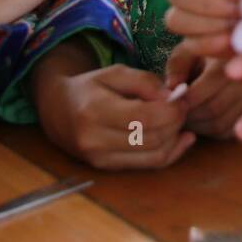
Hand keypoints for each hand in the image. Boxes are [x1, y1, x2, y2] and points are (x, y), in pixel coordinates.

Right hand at [32, 63, 195, 169]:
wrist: (58, 111)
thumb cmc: (90, 88)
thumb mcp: (115, 73)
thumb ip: (145, 81)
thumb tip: (173, 97)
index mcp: (95, 111)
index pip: (145, 117)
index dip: (172, 109)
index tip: (181, 97)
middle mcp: (94, 140)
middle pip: (153, 137)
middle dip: (176, 122)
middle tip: (183, 107)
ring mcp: (100, 158)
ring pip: (155, 155)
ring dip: (175, 138)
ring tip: (178, 120)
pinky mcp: (107, 168)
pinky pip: (148, 165)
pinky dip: (170, 153)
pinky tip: (182, 139)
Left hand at [170, 56, 241, 139]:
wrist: (240, 54)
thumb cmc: (209, 53)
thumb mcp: (191, 50)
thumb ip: (177, 65)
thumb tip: (171, 87)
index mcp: (227, 62)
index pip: (199, 93)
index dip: (181, 103)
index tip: (172, 103)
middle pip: (211, 110)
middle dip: (190, 117)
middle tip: (177, 115)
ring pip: (220, 125)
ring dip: (199, 127)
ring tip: (189, 119)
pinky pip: (231, 132)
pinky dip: (213, 132)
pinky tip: (206, 122)